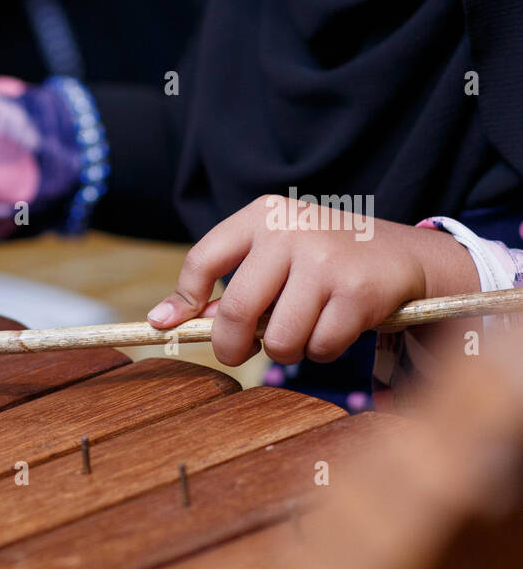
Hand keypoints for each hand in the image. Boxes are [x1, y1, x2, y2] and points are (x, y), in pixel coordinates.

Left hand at [146, 196, 479, 365]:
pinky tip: (337, 327)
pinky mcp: (358, 290)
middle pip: (237, 310)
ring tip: (304, 329)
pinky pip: (320, 346)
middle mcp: (291, 230)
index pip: (202, 259)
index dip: (183, 300)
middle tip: (240, 353)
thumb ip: (226, 286)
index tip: (169, 324)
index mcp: (263, 215)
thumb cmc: (323, 263)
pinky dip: (323, 350)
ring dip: (287, 351)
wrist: (406, 256)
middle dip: (232, 346)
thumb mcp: (274, 259)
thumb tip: (161, 321)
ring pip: (280, 338)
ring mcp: (326, 258)